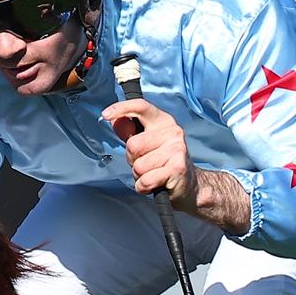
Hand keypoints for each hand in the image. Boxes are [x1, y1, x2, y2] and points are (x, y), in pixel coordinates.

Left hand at [102, 98, 251, 234]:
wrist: (189, 185)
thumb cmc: (163, 163)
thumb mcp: (146, 144)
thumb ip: (130, 132)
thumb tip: (115, 121)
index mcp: (163, 121)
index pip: (141, 107)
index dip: (121, 108)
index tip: (106, 115)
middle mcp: (172, 132)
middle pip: (132, 145)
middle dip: (132, 159)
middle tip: (145, 164)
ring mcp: (176, 149)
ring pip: (138, 165)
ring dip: (139, 176)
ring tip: (152, 174)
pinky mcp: (177, 168)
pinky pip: (145, 180)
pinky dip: (144, 187)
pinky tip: (155, 184)